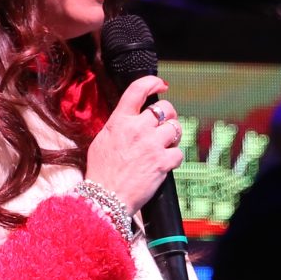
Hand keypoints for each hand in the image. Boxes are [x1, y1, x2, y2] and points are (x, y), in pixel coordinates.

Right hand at [86, 76, 183, 213]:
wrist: (105, 197)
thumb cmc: (101, 172)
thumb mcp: (102, 140)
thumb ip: (119, 126)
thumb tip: (131, 119)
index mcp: (120, 121)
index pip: (138, 90)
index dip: (152, 82)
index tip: (160, 85)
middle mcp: (137, 129)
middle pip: (165, 109)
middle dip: (169, 115)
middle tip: (166, 124)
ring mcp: (151, 145)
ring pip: (175, 129)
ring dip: (173, 136)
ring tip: (165, 145)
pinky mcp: (162, 163)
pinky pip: (178, 153)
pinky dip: (174, 158)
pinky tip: (164, 163)